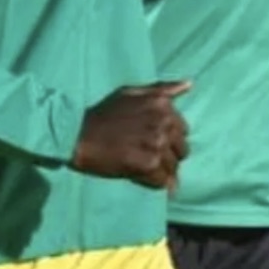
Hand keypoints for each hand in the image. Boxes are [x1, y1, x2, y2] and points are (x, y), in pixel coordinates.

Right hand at [71, 81, 191, 189]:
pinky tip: (144, 179)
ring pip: (173, 167)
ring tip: (146, 171)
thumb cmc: (104, 113)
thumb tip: (189, 84)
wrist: (79, 135)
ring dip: (162, 172)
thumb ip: (162, 89)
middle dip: (169, 155)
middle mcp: (164, 122)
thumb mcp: (132, 93)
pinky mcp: (149, 164)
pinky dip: (156, 184)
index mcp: (162, 105)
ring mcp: (157, 144)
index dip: (169, 138)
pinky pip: (163, 180)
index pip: (183, 129)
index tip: (153, 142)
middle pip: (182, 149)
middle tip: (149, 157)